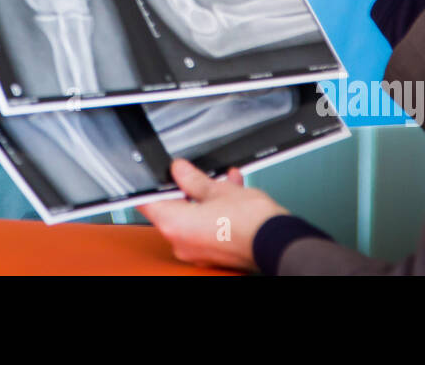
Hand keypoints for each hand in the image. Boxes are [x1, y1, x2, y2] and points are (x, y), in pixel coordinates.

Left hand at [138, 159, 289, 271]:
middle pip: (172, 210)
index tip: (160, 176)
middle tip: (197, 174)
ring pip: (193, 217)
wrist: (277, 241)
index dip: (154, 186)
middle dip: (187, 189)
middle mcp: (181, 243)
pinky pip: (207, 228)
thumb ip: (192, 179)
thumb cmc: (249, 221)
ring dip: (206, 198)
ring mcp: (198, 252)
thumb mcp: (218, 189)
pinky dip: (215, 212)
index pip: (147, 203)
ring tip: (224, 182)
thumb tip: (179, 170)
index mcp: (174, 225)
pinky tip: (231, 194)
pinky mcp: (214, 254)